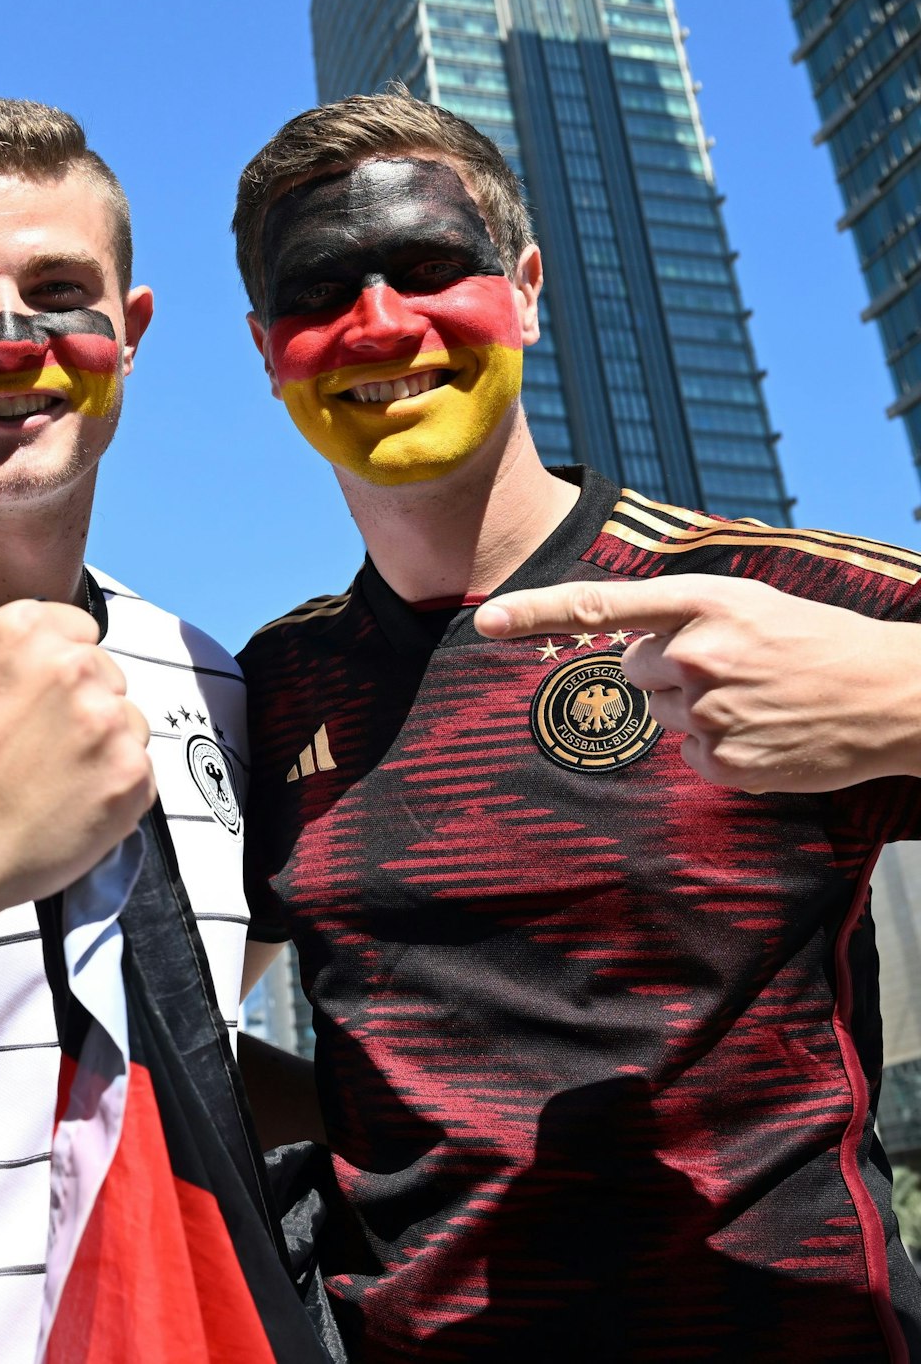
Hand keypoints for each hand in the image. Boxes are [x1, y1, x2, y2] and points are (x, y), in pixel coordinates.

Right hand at [0, 601, 154, 941]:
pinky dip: (115, 789)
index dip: (63, 670)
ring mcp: (107, 719)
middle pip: (108, 676)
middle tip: (45, 748)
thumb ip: (20, 649)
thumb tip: (63, 647)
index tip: (46, 699)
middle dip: (87, 707)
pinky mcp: (131, 771)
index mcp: (25, 632)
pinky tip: (73, 804)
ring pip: (129, 722)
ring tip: (56, 780)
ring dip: (106, 747)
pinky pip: (141, 770)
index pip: (80, 629)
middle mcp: (71, 666)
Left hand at [474, 574, 920, 792]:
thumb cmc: (815, 641)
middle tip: (733, 668)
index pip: (601, 605)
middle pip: (632, 669)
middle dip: (669, 670)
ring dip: (695, 708)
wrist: (894, 695)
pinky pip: (690, 756)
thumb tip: (622, 642)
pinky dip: (721, 748)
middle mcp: (696, 654)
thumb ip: (680, 613)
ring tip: (757, 697)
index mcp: (704, 603)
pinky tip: (765, 732)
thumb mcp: (749, 603)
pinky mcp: (724, 761)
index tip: (485, 620)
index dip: (536, 613)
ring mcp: (709, 711)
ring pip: (659, 713)